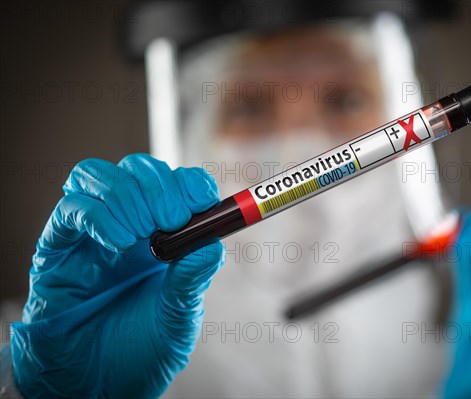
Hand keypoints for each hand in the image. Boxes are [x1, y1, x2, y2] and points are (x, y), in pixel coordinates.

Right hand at [10, 153, 224, 397]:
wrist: (99, 384)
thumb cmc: (141, 349)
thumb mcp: (179, 316)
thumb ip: (192, 280)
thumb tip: (213, 244)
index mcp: (164, 236)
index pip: (177, 185)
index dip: (191, 183)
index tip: (203, 201)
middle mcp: (127, 226)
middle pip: (137, 170)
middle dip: (159, 187)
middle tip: (171, 220)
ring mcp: (92, 234)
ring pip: (98, 176)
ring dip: (127, 195)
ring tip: (141, 233)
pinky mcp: (58, 249)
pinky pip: (70, 209)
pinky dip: (96, 214)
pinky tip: (116, 241)